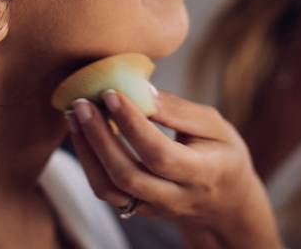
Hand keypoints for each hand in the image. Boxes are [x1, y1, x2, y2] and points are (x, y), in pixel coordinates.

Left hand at [65, 89, 282, 248]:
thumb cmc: (222, 154)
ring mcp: (155, 208)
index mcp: (204, 173)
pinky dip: (89, 163)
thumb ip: (180, 111)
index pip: (160, 153)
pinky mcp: (138, 210)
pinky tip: (83, 135)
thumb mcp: (216, 126)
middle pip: (128, 175)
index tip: (112, 93)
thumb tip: (143, 89)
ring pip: (111, 189)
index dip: (132, 124)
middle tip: (81, 103)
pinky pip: (107, 192)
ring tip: (74, 116)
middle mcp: (177, 197)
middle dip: (99, 137)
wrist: (226, 203)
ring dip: (87, 152)